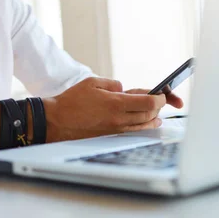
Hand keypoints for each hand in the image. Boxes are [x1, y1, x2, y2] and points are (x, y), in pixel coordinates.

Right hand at [43, 77, 182, 142]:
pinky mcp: (110, 137)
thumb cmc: (72, 100)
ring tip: (157, 115)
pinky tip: (145, 124)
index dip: (159, 98)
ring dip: (153, 119)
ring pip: (143, 126)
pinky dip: (142, 127)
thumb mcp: (92, 82)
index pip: (148, 103)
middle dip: (158, 108)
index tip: (161, 94)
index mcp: (115, 103)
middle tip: (160, 101)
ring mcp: (115, 130)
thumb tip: (124, 89)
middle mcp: (118, 119)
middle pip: (149, 115)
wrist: (57, 120)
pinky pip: (133, 132)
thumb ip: (113, 84)